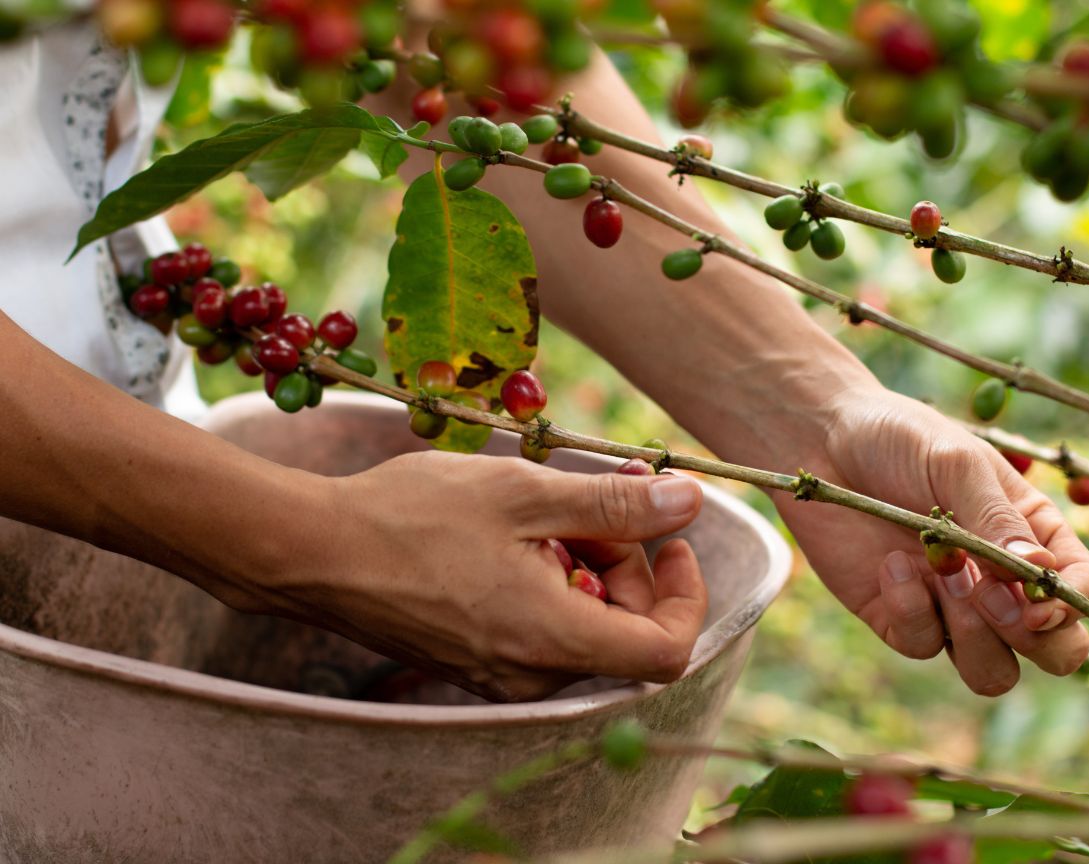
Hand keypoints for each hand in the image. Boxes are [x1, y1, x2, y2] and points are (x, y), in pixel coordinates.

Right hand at [249, 451, 707, 701]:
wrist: (314, 553)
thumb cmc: (412, 517)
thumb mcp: (525, 493)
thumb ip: (615, 503)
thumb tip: (690, 501)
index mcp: (553, 639)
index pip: (666, 649)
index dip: (685, 594)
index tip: (671, 540)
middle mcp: (532, 674)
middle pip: (623, 631)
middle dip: (626, 562)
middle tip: (593, 499)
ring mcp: (501, 675)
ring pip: (582, 627)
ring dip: (585, 566)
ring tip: (541, 510)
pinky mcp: (475, 664)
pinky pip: (541, 631)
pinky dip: (550, 583)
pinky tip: (514, 536)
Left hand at [775, 386, 1088, 695]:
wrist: (822, 440)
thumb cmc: (899, 439)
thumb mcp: (956, 464)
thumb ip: (997, 520)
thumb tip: (1041, 573)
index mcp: (1031, 536)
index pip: (1081, 592)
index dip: (1071, 608)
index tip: (1036, 600)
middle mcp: (997, 580)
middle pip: (1052, 651)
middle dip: (1034, 640)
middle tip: (990, 596)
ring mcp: (948, 605)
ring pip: (991, 671)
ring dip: (975, 638)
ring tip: (943, 574)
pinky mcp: (897, 615)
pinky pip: (921, 644)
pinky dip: (911, 612)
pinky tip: (891, 565)